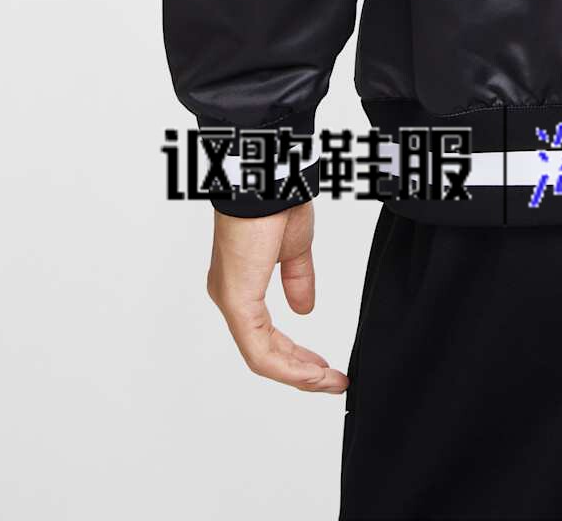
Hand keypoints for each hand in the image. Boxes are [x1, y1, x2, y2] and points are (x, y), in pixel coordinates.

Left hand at [205, 201, 347, 393]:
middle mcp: (231, 296)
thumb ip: (298, 280)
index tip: (323, 365)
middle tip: (330, 381)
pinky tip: (312, 373)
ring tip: (328, 382)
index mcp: (242, 283)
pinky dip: (288, 366)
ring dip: (298, 375)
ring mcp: (231, 301)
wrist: (269, 180)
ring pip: (261, 356)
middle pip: (264, 351)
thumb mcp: (295, 249)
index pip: (266, 334)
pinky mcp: (237, 302)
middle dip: (300, 371)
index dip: (295, 355)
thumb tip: (304, 310)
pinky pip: (259, 350)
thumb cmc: (278, 202)